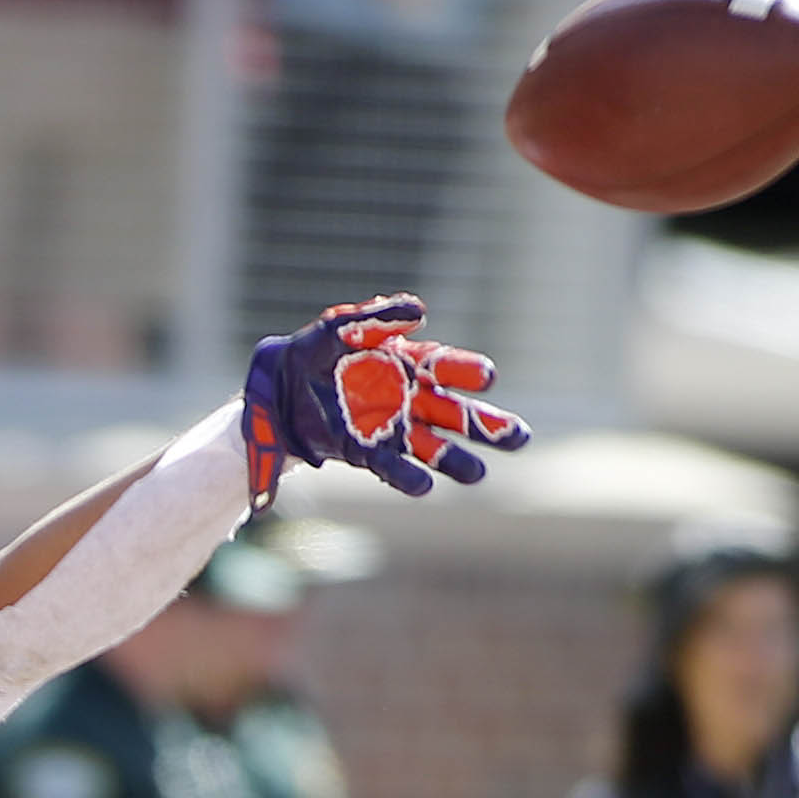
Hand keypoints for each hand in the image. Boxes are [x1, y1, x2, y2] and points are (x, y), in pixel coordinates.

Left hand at [243, 295, 528, 508]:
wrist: (280, 388)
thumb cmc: (313, 352)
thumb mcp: (339, 327)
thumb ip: (377, 316)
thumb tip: (420, 311)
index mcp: (408, 363)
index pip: (446, 367)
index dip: (467, 371)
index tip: (487, 378)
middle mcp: (408, 398)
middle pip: (456, 413)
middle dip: (487, 425)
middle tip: (518, 437)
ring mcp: (391, 428)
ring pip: (434, 446)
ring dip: (457, 461)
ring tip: (479, 474)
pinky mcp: (367, 452)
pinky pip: (394, 467)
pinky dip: (409, 477)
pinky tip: (425, 486)